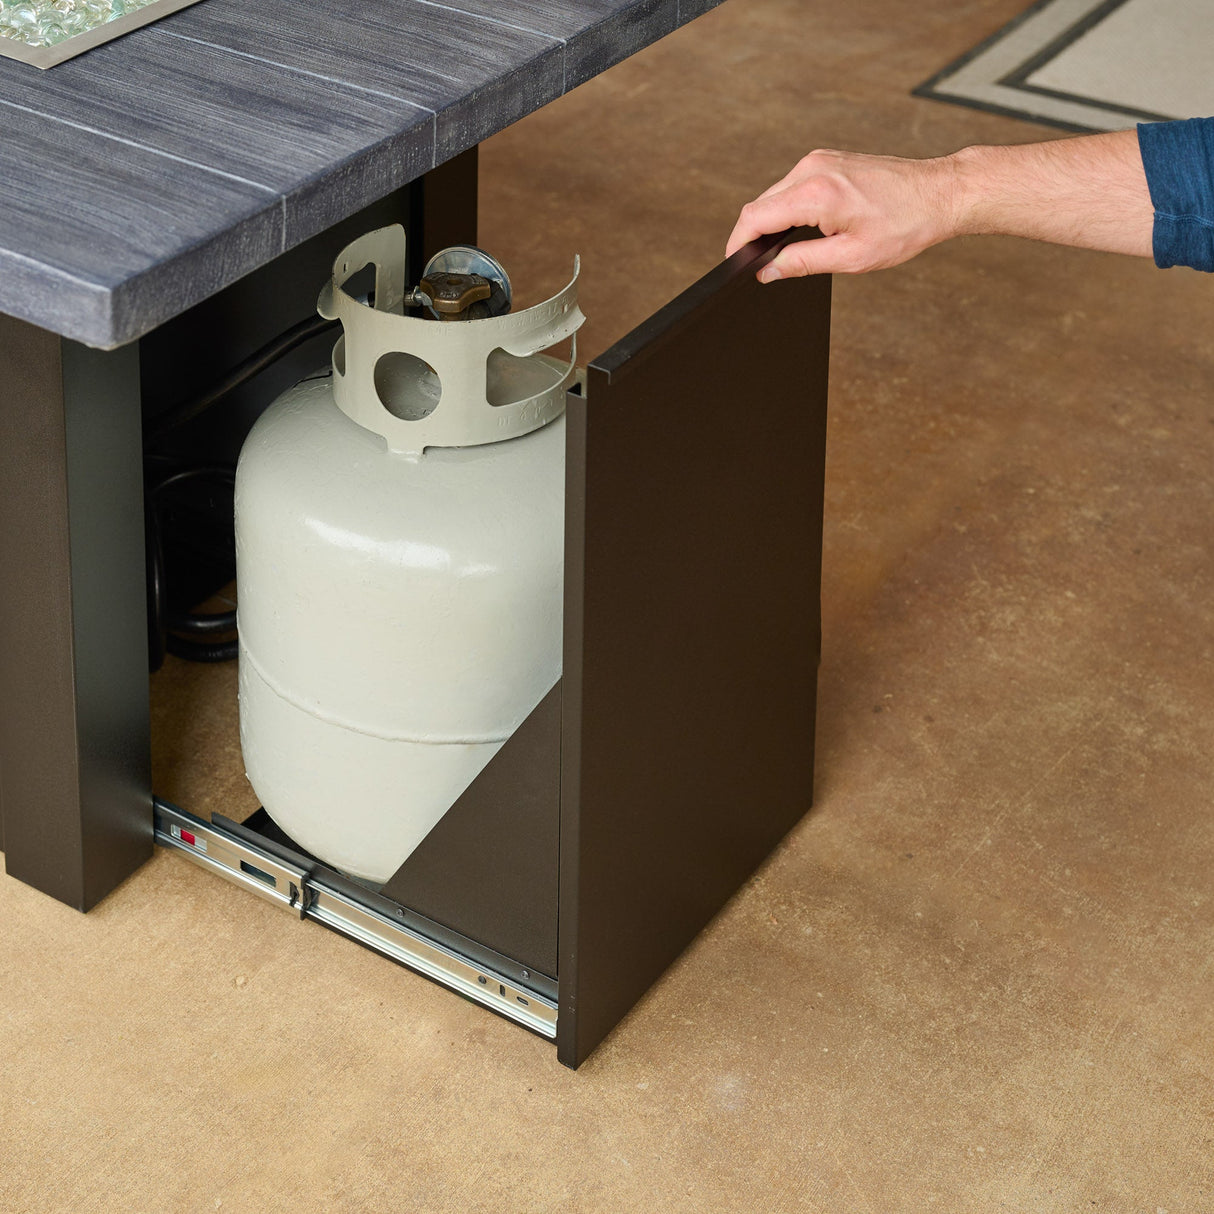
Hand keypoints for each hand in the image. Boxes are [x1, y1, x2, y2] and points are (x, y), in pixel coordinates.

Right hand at [726, 148, 959, 279]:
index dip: (737, 243)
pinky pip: (791, 186)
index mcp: (817, 193)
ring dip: (772, 222)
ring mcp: (819, 160)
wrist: (939, 193)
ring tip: (785, 249)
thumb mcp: (851, 257)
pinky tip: (802, 227)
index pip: (755, 216)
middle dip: (753, 235)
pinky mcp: (826, 160)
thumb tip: (768, 271)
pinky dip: (788, 208)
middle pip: (760, 204)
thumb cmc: (905, 224)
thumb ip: (801, 263)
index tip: (733, 262)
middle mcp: (813, 168)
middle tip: (761, 265)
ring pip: (774, 195)